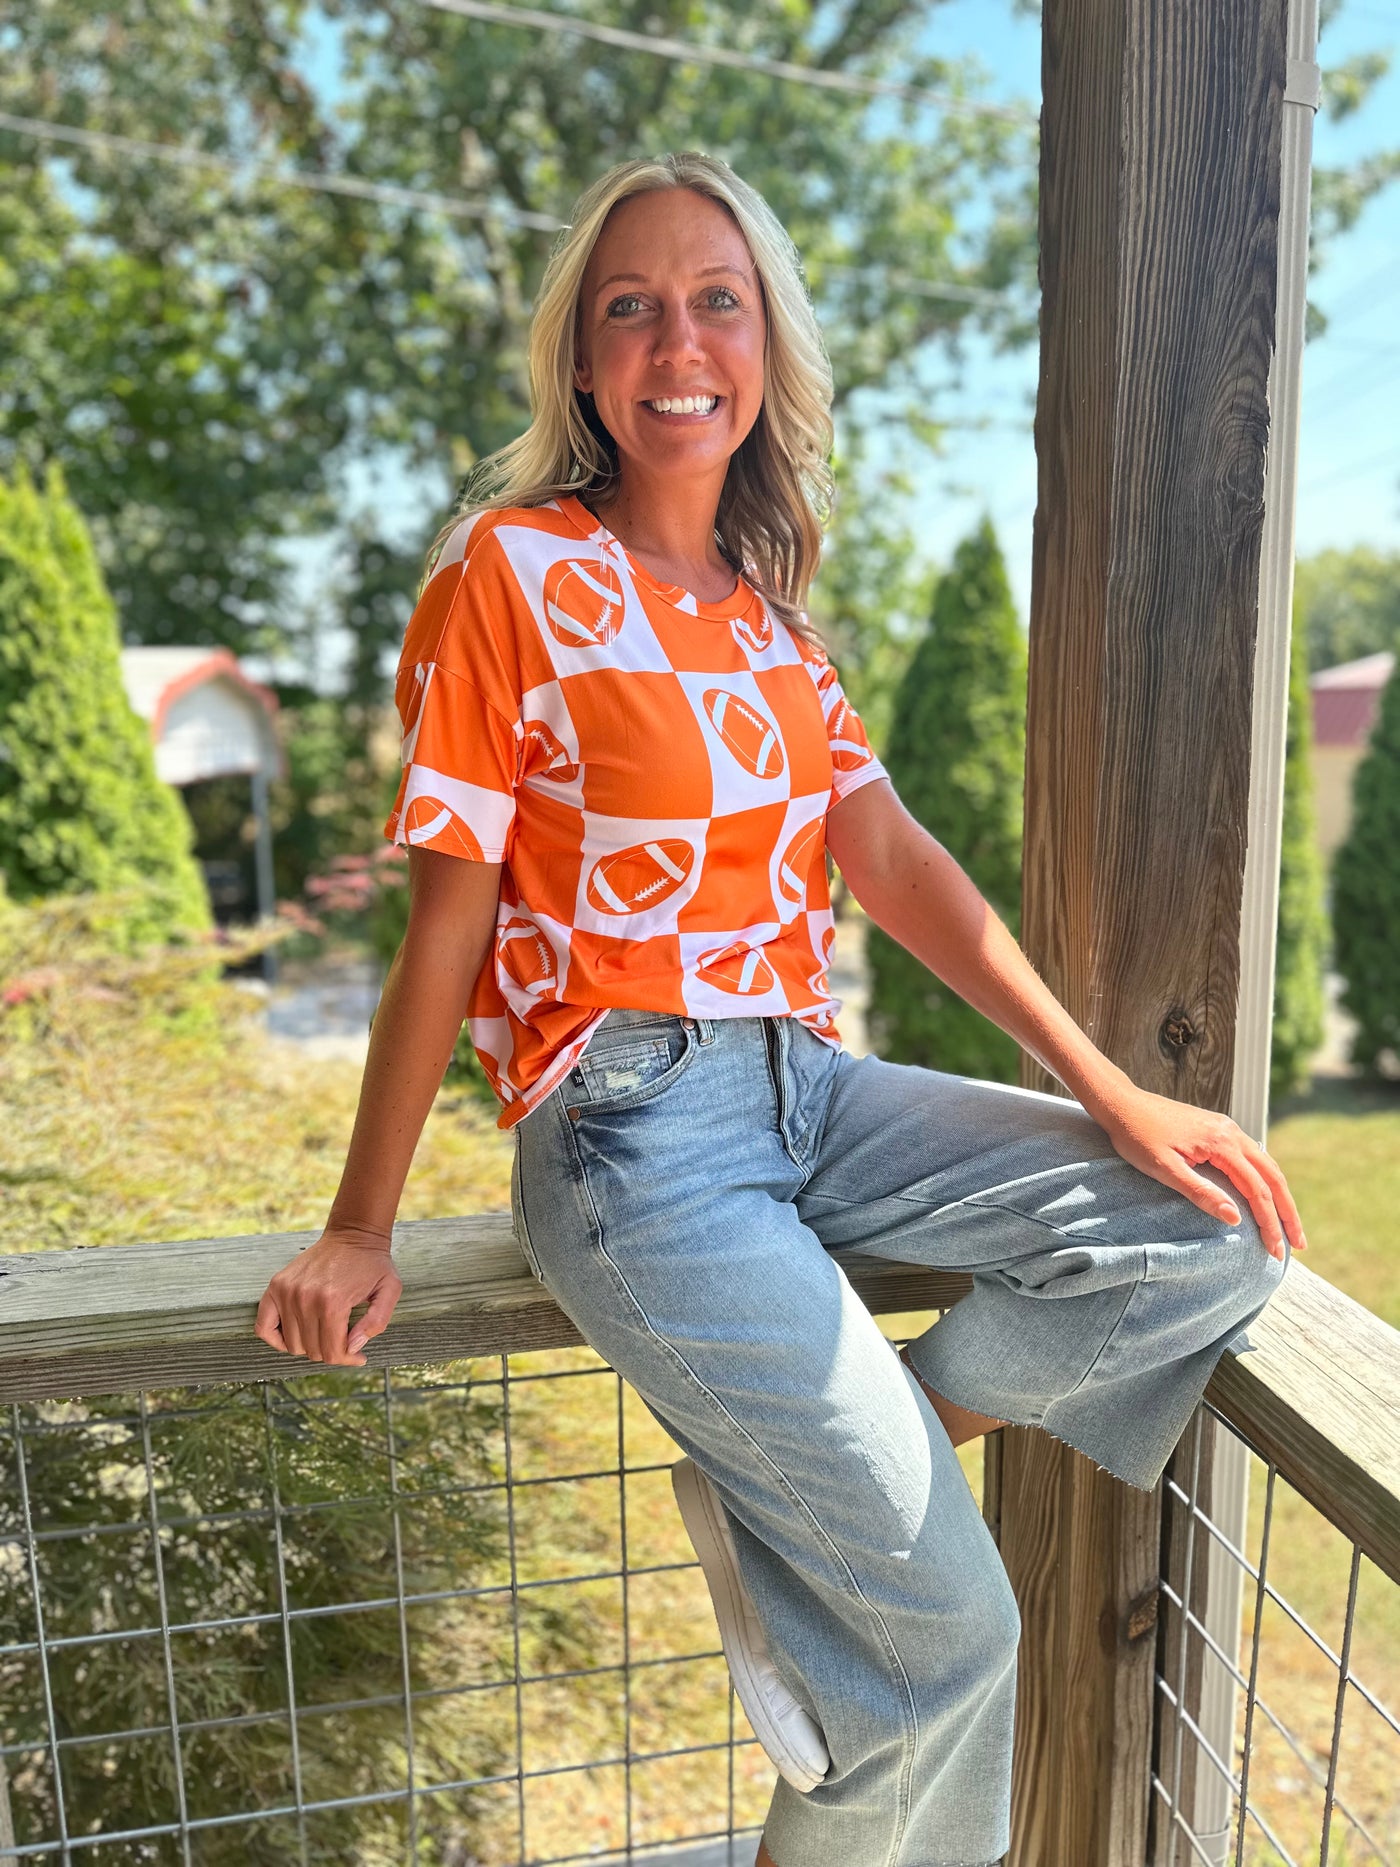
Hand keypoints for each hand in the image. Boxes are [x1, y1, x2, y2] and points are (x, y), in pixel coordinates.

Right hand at [255, 1224, 403, 1366]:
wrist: (352, 1234)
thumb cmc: (372, 1264)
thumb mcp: (390, 1290)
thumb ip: (376, 1322)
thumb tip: (352, 1348)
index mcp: (333, 1302)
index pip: (331, 1352)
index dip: (347, 1359)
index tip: (358, 1355)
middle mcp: (305, 1298)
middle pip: (312, 1350)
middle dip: (331, 1352)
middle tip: (345, 1343)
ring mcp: (287, 1291)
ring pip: (292, 1344)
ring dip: (309, 1346)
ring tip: (326, 1335)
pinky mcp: (275, 1286)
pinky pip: (263, 1327)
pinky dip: (276, 1339)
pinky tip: (295, 1336)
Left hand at [1091, 1086, 1305, 1262]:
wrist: (1121, 1104)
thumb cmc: (1136, 1136)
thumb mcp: (1163, 1169)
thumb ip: (1200, 1192)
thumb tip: (1236, 1218)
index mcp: (1221, 1143)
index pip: (1257, 1190)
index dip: (1269, 1223)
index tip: (1275, 1251)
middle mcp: (1231, 1133)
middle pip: (1273, 1177)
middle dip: (1287, 1212)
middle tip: (1298, 1244)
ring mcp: (1227, 1129)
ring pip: (1266, 1165)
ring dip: (1279, 1196)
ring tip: (1287, 1225)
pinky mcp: (1218, 1129)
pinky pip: (1252, 1157)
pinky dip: (1265, 1180)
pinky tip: (1264, 1196)